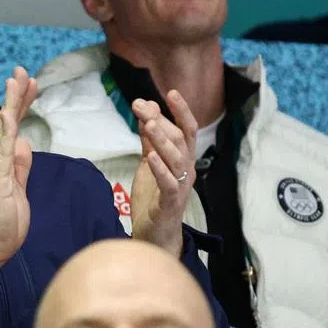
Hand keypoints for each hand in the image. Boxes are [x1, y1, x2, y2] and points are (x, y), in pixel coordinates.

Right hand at [0, 67, 36, 284]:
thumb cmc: (3, 221)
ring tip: (17, 80)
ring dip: (11, 104)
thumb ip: (20, 165)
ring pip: (3, 129)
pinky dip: (6, 131)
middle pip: (6, 120)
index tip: (29, 83)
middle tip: (22, 70)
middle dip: (16, 95)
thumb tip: (24, 144)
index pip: (11, 126)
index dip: (20, 104)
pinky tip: (10, 114)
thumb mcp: (18, 187)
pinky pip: (2, 150)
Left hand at [129, 90, 196, 255]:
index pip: (186, 130)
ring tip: (149, 123)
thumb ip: (149, 141)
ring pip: (175, 159)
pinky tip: (150, 157)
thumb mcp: (149, 164)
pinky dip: (160, 169)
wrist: (153, 235)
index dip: (181, 111)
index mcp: (182, 159)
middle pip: (179, 140)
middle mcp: (186, 170)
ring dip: (162, 140)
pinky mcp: (170, 203)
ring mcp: (180, 186)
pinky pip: (168, 183)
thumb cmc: (154, 198)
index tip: (170, 91)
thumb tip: (147, 112)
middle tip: (142, 105)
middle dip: (161, 120)